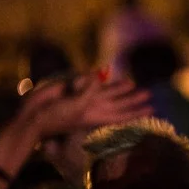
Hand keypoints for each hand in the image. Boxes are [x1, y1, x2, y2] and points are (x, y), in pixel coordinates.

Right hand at [20, 75, 151, 139]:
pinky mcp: (73, 89)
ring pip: (106, 91)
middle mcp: (95, 106)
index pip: (123, 113)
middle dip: (133, 98)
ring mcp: (84, 98)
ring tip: (132, 83)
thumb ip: (91, 89)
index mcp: (99, 115)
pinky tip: (102, 73)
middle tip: (149, 93)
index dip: (137, 111)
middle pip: (119, 101)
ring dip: (119, 87)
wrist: (35, 114)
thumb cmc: (59, 116)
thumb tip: (101, 73)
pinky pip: (87, 82)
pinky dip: (92, 78)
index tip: (153, 110)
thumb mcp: (79, 106)